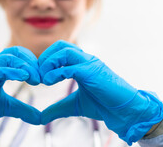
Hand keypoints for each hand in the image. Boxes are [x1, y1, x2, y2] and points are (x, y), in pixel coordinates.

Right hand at [0, 46, 40, 133]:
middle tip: (41, 79)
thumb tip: (40, 118)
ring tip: (35, 79)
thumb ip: (23, 109)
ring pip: (9, 57)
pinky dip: (13, 70)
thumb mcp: (6, 107)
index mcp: (0, 67)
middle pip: (17, 52)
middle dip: (32, 63)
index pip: (20, 56)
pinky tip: (24, 76)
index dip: (34, 64)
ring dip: (25, 66)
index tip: (43, 79)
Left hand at [39, 40, 162, 144]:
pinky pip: (71, 65)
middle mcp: (86, 59)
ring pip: (65, 51)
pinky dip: (56, 72)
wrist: (124, 111)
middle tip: (38, 74)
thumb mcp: (75, 105)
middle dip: (45, 57)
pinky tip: (50, 81)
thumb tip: (41, 117)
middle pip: (60, 46)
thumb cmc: (104, 105)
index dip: (46, 60)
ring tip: (43, 78)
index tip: (38, 75)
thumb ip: (58, 108)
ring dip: (49, 62)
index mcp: (82, 64)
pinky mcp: (92, 71)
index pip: (60, 50)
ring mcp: (90, 63)